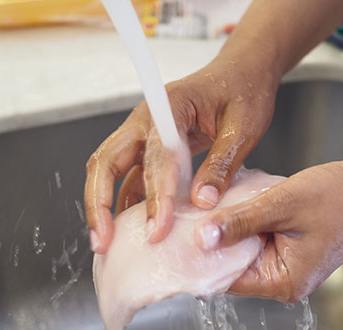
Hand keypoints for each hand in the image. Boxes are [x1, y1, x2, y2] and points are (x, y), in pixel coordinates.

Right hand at [84, 57, 278, 253]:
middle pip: (106, 161)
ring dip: (103, 205)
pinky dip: (125, 202)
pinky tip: (128, 230)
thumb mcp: (243, 127)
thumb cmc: (243, 91)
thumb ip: (221, 164)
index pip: (155, 157)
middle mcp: (146, 120)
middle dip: (99, 203)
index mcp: (169, 107)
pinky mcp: (150, 148)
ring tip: (105, 242)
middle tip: (102, 240)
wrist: (242, 73)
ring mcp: (144, 134)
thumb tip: (202, 202)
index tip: (156, 229)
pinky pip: (128, 177)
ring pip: (109, 170)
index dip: (154, 196)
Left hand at [193, 158, 342, 301]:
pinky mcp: (292, 249)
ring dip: (230, 227)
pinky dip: (247, 221)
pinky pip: (259, 239)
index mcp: (283, 281)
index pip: (225, 279)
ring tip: (210, 204)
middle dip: (212, 240)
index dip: (199, 258)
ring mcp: (289, 265)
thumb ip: (240, 222)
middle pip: (232, 265)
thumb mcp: (283, 204)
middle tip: (188, 213)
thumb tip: (201, 239)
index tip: (176, 237)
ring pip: (244, 250)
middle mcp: (285, 281)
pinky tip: (236, 202)